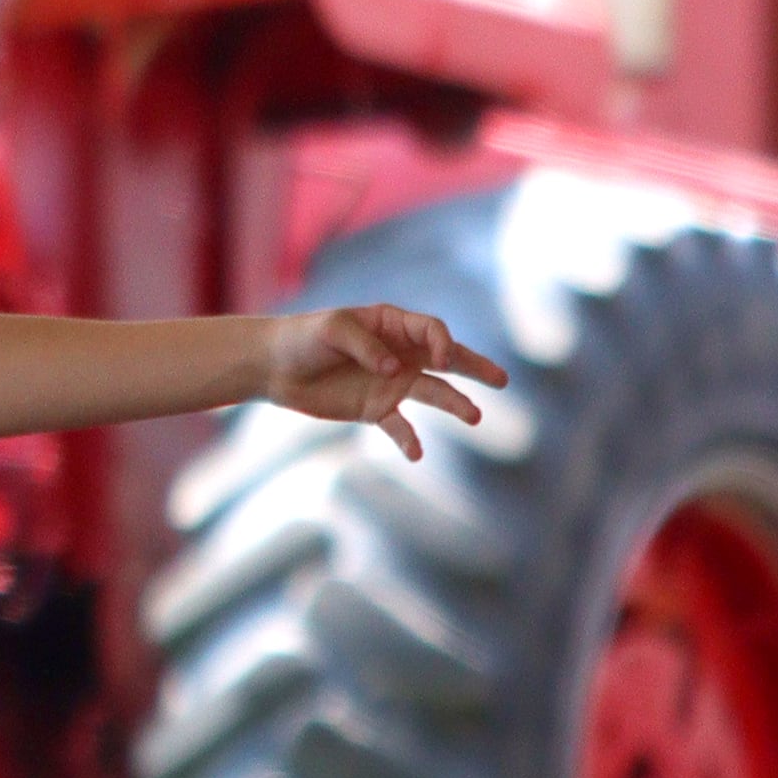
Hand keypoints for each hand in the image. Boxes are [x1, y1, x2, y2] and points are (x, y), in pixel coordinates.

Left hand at [261, 304, 509, 461]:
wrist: (275, 366)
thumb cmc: (302, 338)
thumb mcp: (330, 329)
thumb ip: (363, 344)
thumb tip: (393, 370)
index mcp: (391, 324)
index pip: (431, 331)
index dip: (443, 344)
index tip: (442, 361)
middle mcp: (398, 353)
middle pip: (446, 359)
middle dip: (474, 367)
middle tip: (502, 380)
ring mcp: (390, 382)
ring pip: (432, 393)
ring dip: (454, 404)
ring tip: (476, 417)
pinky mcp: (374, 409)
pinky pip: (400, 426)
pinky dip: (409, 439)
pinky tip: (416, 453)